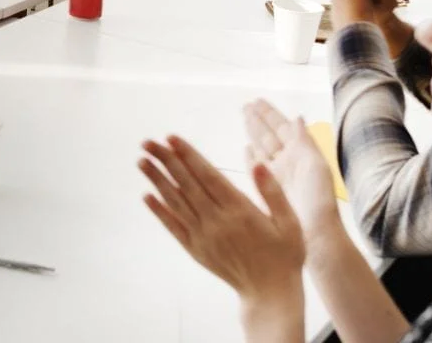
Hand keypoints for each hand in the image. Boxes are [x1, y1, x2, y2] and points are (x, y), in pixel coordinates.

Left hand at [138, 135, 305, 301]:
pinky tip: (147, 196)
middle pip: (187, 185)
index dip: (188, 156)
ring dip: (158, 181)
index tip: (172, 138)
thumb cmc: (283, 255)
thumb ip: (272, 191)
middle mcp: (218, 222)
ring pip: (177, 203)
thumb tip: (257, 164)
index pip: (208, 176)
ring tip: (142, 162)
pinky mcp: (196, 250)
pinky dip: (160, 211)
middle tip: (147, 142)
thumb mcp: (289, 222)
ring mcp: (204, 237)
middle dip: (166, 161)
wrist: (270, 293)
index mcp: (240, 210)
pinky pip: (174, 227)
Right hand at [241, 101, 338, 238]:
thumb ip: (305, 141)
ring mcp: (276, 176)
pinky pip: (256, 167)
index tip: (257, 100)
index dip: (270, 114)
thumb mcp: (316, 166)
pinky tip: (245, 148)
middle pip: (269, 135)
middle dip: (258, 120)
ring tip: (243, 119)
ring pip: (262, 147)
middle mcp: (287, 161)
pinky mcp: (267, 189)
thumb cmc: (317, 201)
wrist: (315, 234)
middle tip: (245, 105)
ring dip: (253, 133)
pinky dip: (251, 156)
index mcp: (300, 153)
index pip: (282, 127)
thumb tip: (297, 117)